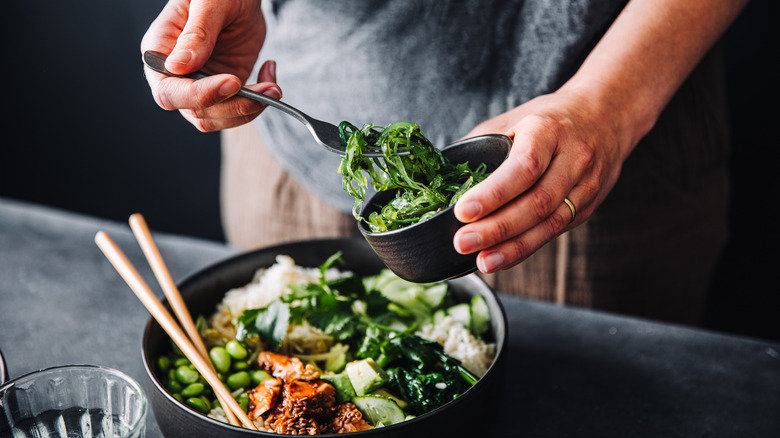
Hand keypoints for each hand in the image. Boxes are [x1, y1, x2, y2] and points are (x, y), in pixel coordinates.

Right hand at [140, 0, 279, 131]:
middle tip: (268, 89)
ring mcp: (199, 85)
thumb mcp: (210, 3)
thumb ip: (196, 33)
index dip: (199, 95)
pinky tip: (269, 76)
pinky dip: (258, 103)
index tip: (232, 82)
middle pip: (195, 111)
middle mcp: (175, 75)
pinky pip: (236, 112)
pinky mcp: (223, 91)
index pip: (168, 91)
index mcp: (160, 50)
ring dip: (250, 109)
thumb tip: (177, 67)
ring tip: (273, 87)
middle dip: (234, 105)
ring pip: (216, 118)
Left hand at [452, 87, 629, 272]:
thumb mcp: (513, 119)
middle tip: (463, 243)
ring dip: (513, 247)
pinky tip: (502, 257)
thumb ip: (479, 144)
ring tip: (482, 261)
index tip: (463, 211)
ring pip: (549, 224)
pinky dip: (526, 248)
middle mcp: (572, 159)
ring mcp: (585, 185)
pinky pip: (554, 232)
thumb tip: (441, 173)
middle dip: (497, 228)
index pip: (523, 167)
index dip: (493, 193)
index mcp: (548, 131)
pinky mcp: (587, 207)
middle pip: (537, 202)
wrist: (606, 116)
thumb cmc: (549, 119)